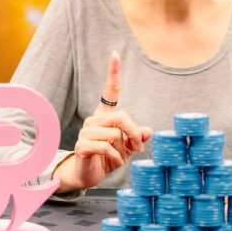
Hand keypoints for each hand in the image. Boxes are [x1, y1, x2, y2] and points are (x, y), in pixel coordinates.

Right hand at [53, 51, 152, 192]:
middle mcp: (94, 120)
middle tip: (139, 147)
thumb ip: (137, 138)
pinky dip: (117, 158)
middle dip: (134, 133)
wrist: (88, 176)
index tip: (115, 54)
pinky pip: (106, 147)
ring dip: (125, 150)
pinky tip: (116, 163)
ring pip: (115, 134)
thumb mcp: (127, 148)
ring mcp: (86, 132)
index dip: (113, 73)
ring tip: (122, 158)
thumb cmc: (108, 158)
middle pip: (122, 117)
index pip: (110, 91)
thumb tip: (148, 131)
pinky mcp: (82, 145)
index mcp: (105, 116)